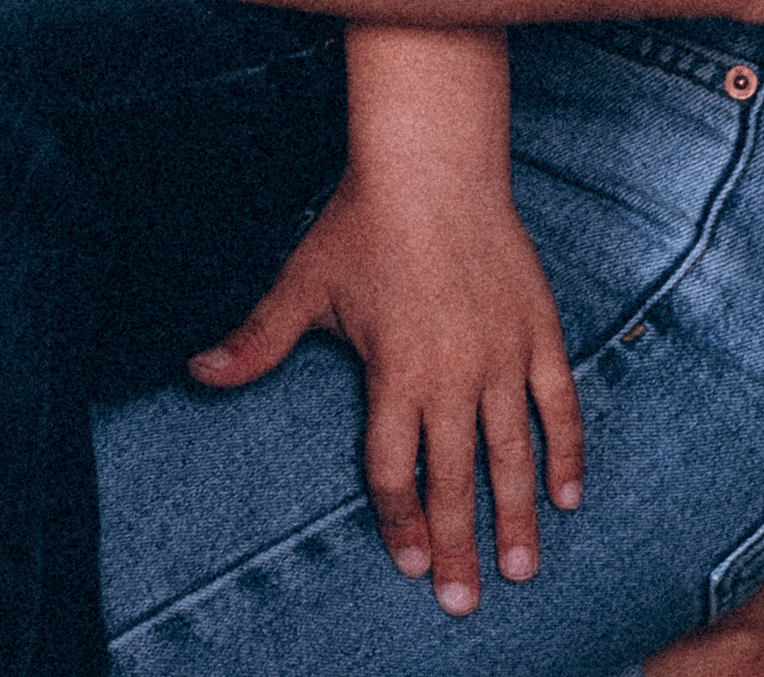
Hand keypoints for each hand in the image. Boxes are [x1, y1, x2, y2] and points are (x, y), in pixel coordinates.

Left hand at [188, 169, 582, 616]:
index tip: (407, 566)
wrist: (431, 163)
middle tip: (463, 601)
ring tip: (522, 569)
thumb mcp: (303, 284)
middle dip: (457, 546)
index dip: (399, 522)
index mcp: (394, 373)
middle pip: (454, 479)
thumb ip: (258, 341)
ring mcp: (500, 356)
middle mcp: (451, 376)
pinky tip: (568, 497)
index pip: (394, 470)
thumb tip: (194, 372)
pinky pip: (559, 405)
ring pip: (511, 454)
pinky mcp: (538, 331)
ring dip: (516, 517)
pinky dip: (566, 452)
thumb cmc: (361, 222)